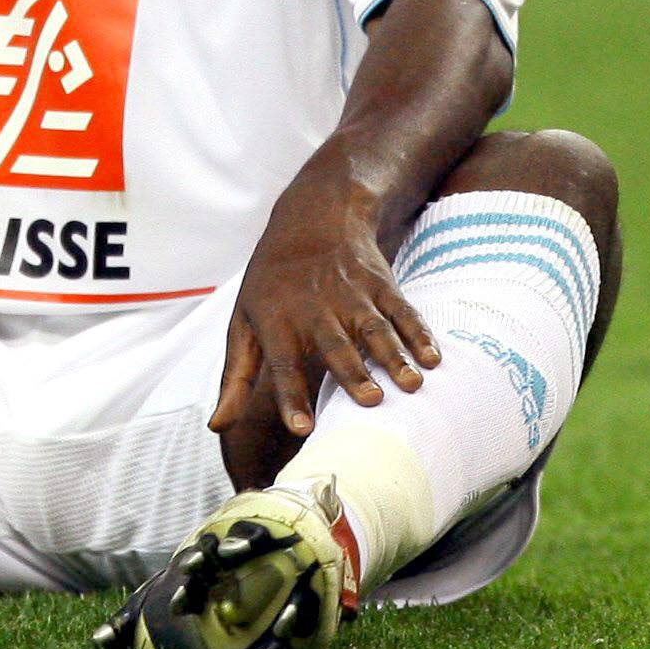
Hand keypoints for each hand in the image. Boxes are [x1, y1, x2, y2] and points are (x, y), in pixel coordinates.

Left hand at [211, 173, 440, 438]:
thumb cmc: (271, 286)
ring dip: (394, 355)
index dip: (290, 395)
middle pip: (335, 344)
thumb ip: (234, 378)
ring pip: (374, 328)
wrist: (311, 220)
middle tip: (372, 402)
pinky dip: (418, 333)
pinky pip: (402, 311)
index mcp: (276, 322)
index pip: (281, 363)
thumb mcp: (243, 325)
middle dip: (353, 372)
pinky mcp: (380, 285)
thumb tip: (217, 426)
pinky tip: (432, 358)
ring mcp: (352, 294)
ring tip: (411, 385)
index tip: (301, 428)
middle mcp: (315, 308)